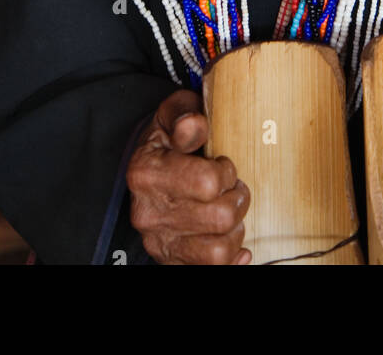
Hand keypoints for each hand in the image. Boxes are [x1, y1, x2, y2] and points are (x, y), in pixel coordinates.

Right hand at [126, 88, 251, 264]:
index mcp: (147, 173)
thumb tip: (195, 124)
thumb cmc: (166, 142)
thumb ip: (183, 113)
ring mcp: (160, 242)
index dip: (226, 171)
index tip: (221, 163)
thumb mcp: (170, 116)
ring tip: (227, 210)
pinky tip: (229, 237)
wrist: (147, 171)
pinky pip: (214, 269)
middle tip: (231, 188)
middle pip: (220, 218)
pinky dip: (231, 256)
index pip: (208, 182)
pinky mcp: (172, 261)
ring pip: (219, 251)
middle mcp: (149, 213)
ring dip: (233, 229)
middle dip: (236, 199)